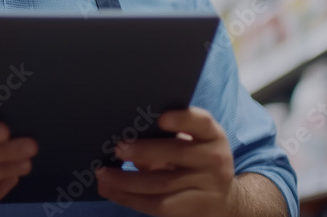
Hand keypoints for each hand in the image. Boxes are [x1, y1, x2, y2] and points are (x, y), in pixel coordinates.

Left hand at [95, 107, 238, 216]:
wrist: (223, 199)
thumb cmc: (195, 162)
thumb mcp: (190, 145)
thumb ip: (165, 140)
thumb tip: (125, 143)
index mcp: (212, 135)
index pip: (202, 122)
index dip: (182, 119)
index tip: (161, 118)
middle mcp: (214, 159)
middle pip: (178, 153)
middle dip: (144, 151)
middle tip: (117, 148)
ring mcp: (207, 187)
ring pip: (162, 184)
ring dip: (127, 179)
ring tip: (103, 173)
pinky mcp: (194, 209)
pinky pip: (158, 205)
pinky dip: (130, 198)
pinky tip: (112, 190)